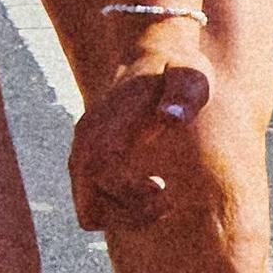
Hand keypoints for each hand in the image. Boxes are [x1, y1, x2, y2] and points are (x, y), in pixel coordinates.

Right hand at [67, 22, 218, 236]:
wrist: (153, 54)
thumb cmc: (177, 69)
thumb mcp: (190, 76)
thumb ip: (183, 95)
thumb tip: (170, 118)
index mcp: (105, 125)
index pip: (101, 174)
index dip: (129, 192)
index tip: (162, 187)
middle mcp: (86, 143)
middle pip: (89, 209)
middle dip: (128, 218)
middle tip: (166, 202)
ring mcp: (82, 154)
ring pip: (88, 213)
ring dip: (124, 219)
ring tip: (161, 202)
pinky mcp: (88, 161)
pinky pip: (91, 204)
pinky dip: (117, 210)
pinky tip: (149, 195)